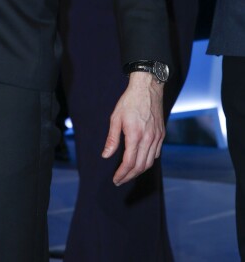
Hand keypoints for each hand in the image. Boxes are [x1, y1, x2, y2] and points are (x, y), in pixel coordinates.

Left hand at [102, 71, 164, 185]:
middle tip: (120, 180)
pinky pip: (156, 154)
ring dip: (139, 171)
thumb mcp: (116, 118)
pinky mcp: (161, 135)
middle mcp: (148, 139)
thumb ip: (112, 138)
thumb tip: (106, 155)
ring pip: (149, 162)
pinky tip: (140, 161)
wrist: (147, 88)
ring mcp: (157, 138)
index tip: (116, 179)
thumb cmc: (129, 101)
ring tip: (128, 174)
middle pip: (140, 166)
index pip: (129, 162)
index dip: (122, 174)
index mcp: (135, 135)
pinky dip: (148, 162)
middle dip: (129, 176)